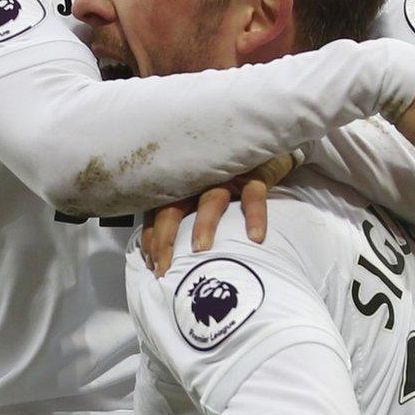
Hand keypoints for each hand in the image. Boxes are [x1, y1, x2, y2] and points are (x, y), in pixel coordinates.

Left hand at [139, 153, 297, 275]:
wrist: (263, 145)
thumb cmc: (229, 179)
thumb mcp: (202, 195)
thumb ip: (186, 218)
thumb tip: (166, 255)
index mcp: (182, 186)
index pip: (157, 213)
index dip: (151, 239)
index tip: (152, 265)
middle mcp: (198, 179)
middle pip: (173, 208)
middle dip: (165, 240)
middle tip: (164, 268)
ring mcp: (226, 176)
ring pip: (210, 200)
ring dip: (203, 225)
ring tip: (200, 250)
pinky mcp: (254, 174)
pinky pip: (253, 195)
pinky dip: (255, 216)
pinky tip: (255, 238)